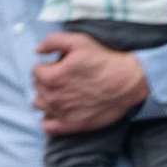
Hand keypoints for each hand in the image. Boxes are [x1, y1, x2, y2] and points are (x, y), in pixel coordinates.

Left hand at [32, 32, 151, 133]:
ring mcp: (60, 113)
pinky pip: (47, 125)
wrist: (129, 83)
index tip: (62, 65)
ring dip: (47, 97)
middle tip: (66, 76)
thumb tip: (38, 50)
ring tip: (64, 92)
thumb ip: (54, 41)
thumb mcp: (81, 41)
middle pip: (38, 88)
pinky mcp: (69, 125)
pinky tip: (62, 108)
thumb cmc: (105, 61)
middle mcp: (52, 97)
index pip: (36, 71)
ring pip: (40, 105)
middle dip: (48, 80)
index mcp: (52, 77)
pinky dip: (50, 117)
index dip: (49, 65)